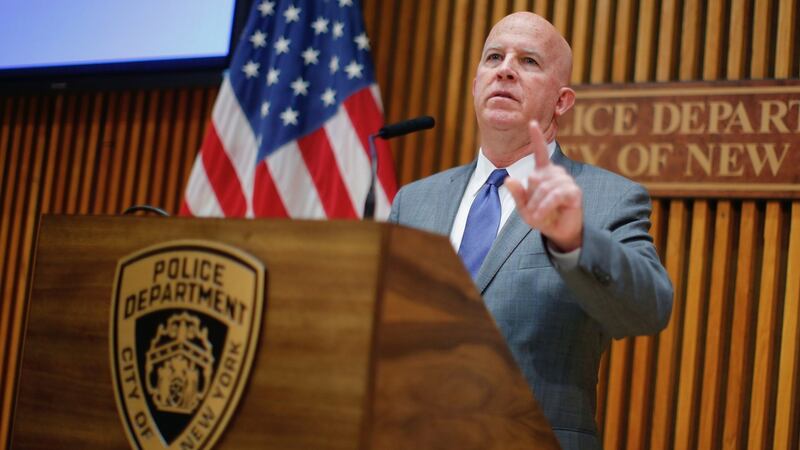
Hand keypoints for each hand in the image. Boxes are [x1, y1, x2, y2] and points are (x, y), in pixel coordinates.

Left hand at [505, 121, 582, 251]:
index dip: (536, 137)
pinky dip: (545, 207)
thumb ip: (517, 194)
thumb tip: (509, 179)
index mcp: (543, 173)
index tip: (532, 123)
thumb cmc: (543, 217)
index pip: (540, 152)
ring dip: (537, 206)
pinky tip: (543, 215)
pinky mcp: (574, 192)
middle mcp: (556, 173)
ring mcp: (566, 181)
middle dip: (530, 199)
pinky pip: (554, 196)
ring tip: (540, 216)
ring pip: (543, 188)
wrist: (560, 232)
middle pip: (534, 179)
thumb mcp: (524, 208)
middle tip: (535, 212)